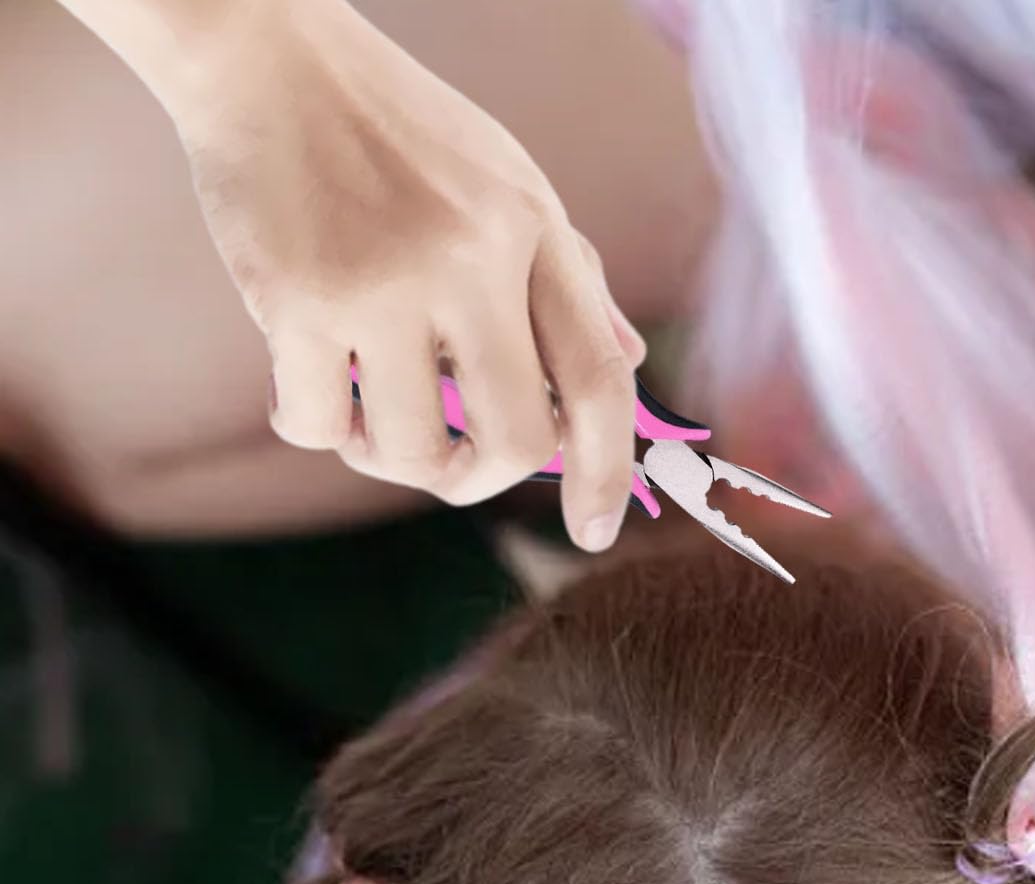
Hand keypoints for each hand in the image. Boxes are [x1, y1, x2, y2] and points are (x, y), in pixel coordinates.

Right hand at [74, 0, 644, 548]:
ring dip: (389, 457)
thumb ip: (571, 277)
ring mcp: (384, 282)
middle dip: (485, 480)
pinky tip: (306, 384)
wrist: (267, 57)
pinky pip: (319, 427)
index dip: (608, 471)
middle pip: (515, 441)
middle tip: (453, 465)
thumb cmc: (400, 132)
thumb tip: (626, 362)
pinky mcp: (298, 298)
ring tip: (367, 408)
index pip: (598, 376)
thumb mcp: (510, 184)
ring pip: (413, 452)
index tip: (595, 535)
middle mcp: (470, 259)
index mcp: (533, 230)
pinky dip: (313, 426)